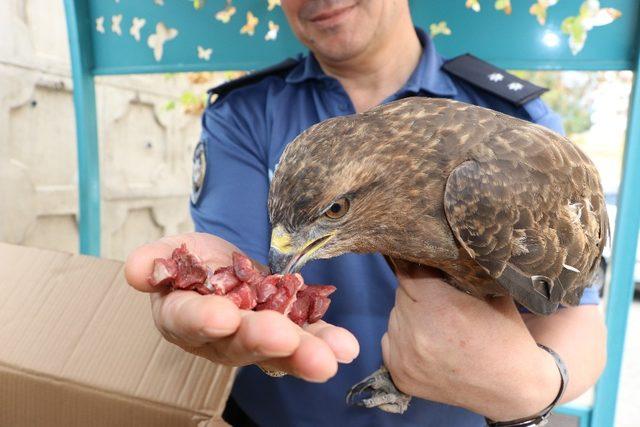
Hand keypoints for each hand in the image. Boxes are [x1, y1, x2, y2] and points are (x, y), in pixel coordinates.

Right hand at [125, 232, 358, 381]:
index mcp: (181, 317)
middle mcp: (217, 338)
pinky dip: (325, 341)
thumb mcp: (171, 251)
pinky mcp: (285, 332)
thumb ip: (156, 260)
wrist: (223, 265)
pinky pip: (305, 339)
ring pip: (276, 350)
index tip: (222, 317)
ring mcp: (253, 339)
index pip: (187, 321)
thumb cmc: (191, 262)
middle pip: (236, 343)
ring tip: (330, 356)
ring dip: (303, 353)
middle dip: (260, 340)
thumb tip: (138, 269)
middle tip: (283, 338)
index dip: (203, 320)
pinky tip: (346, 346)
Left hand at [381, 264, 559, 420]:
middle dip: (416, 290)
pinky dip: (403, 338)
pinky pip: (389, 340)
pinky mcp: (399, 375)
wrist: (512, 388)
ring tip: (436, 324)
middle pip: (401, 293)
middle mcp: (417, 333)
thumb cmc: (506, 334)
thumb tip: (440, 243)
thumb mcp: (491, 292)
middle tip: (438, 298)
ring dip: (409, 314)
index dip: (419, 266)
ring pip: (394, 316)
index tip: (426, 266)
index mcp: (441, 308)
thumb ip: (462, 270)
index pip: (410, 271)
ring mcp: (405, 357)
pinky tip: (427, 343)